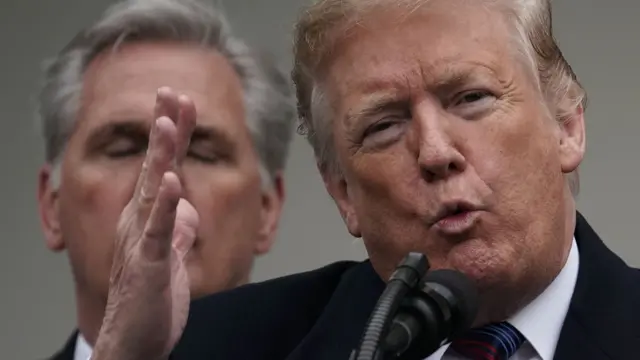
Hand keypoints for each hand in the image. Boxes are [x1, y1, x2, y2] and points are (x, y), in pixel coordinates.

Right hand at [92, 87, 197, 359]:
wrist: (134, 344)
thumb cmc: (150, 302)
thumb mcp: (168, 258)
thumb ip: (176, 231)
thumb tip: (186, 208)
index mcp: (147, 219)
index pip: (161, 168)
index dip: (171, 136)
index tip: (181, 103)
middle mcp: (138, 223)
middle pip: (153, 167)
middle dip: (164, 130)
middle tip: (171, 93)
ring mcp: (140, 242)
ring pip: (150, 191)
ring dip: (159, 156)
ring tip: (166, 121)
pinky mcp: (147, 266)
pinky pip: (156, 231)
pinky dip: (163, 206)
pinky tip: (170, 181)